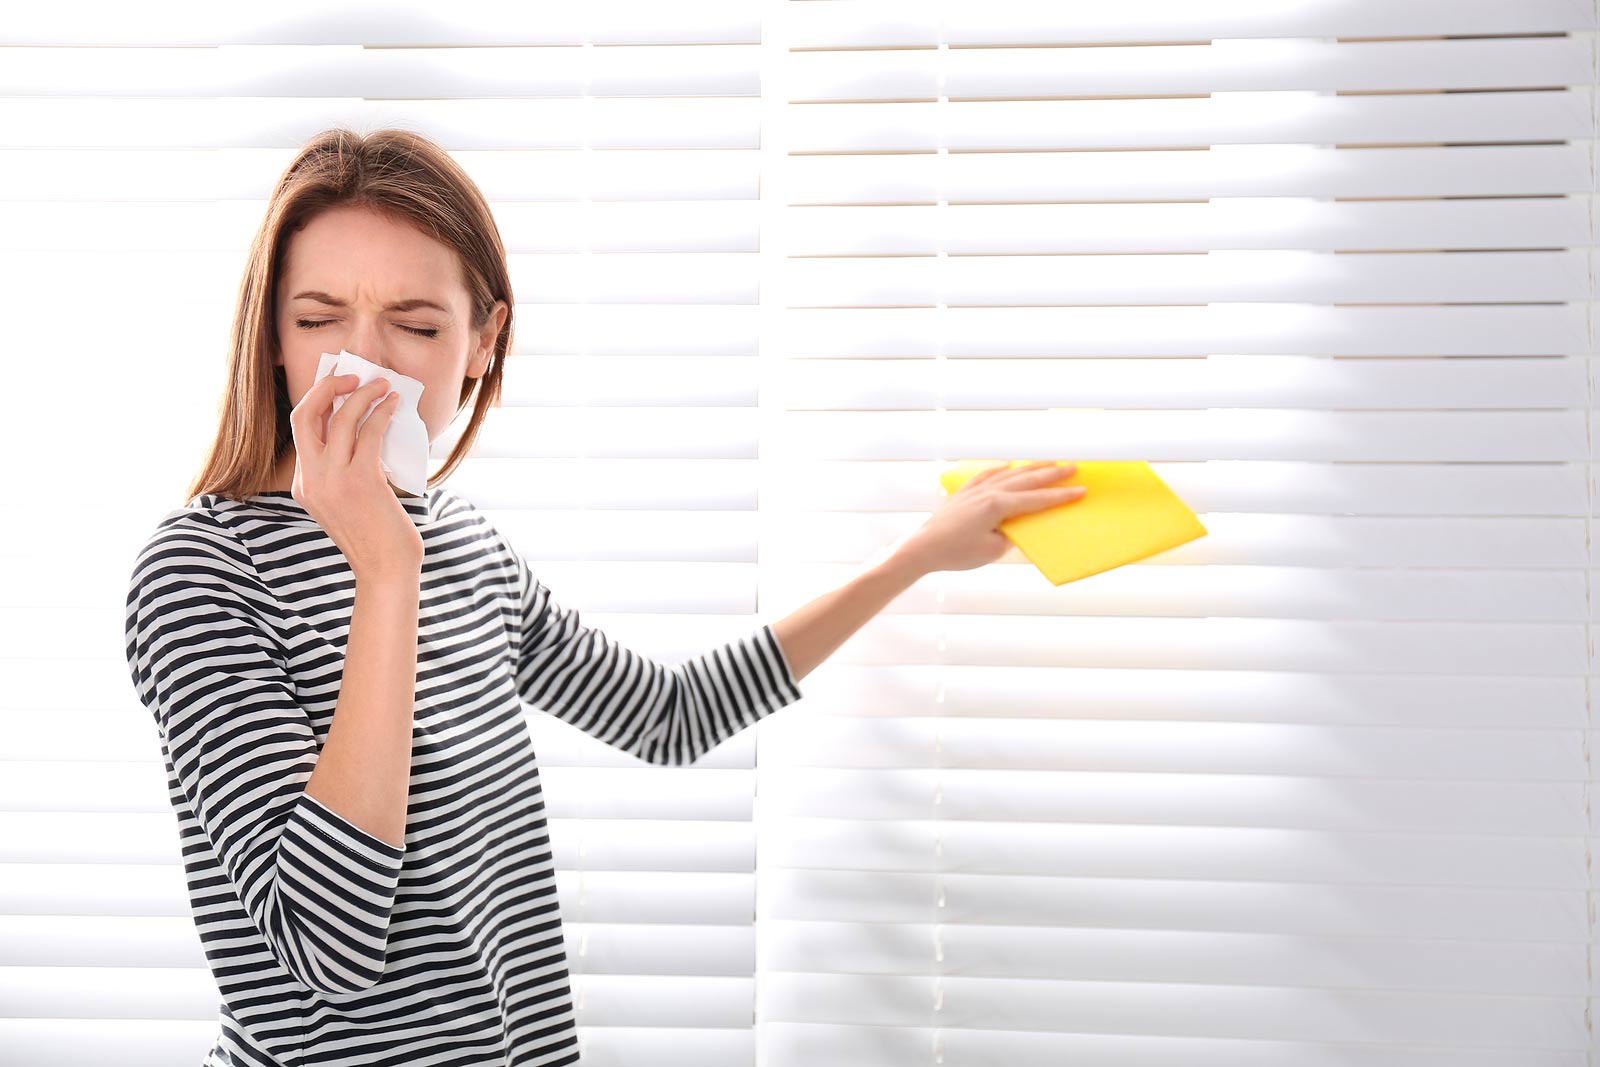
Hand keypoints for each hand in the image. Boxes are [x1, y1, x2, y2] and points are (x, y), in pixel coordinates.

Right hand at [287, 373, 424, 582]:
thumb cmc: (377, 538)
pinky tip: (393, 405)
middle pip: (304, 416)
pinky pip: (368, 433)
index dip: (319, 402)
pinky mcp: (361, 482)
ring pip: (339, 419)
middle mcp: (312, 481)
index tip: (340, 387)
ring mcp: (333, 481)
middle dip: (326, 388)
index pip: (301, 432)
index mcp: (304, 486)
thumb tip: (367, 432)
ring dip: (362, 395)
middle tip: (352, 376)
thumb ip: (346, 474)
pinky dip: (381, 413)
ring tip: (383, 385)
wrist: (386, 571)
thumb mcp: (348, 504)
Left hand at [891, 460, 1087, 576]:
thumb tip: (1019, 525)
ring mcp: (975, 489)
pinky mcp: (964, 492)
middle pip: (1027, 479)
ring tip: (1049, 462)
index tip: (1081, 490)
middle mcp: (988, 492)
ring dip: (1031, 468)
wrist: (923, 548)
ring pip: (1009, 473)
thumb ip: (1011, 534)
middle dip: (1052, 473)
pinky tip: (1008, 467)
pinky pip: (987, 475)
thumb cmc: (956, 553)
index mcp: (998, 506)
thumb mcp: (992, 550)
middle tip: (1073, 467)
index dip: (1061, 496)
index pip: (1037, 499)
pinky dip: (1001, 470)